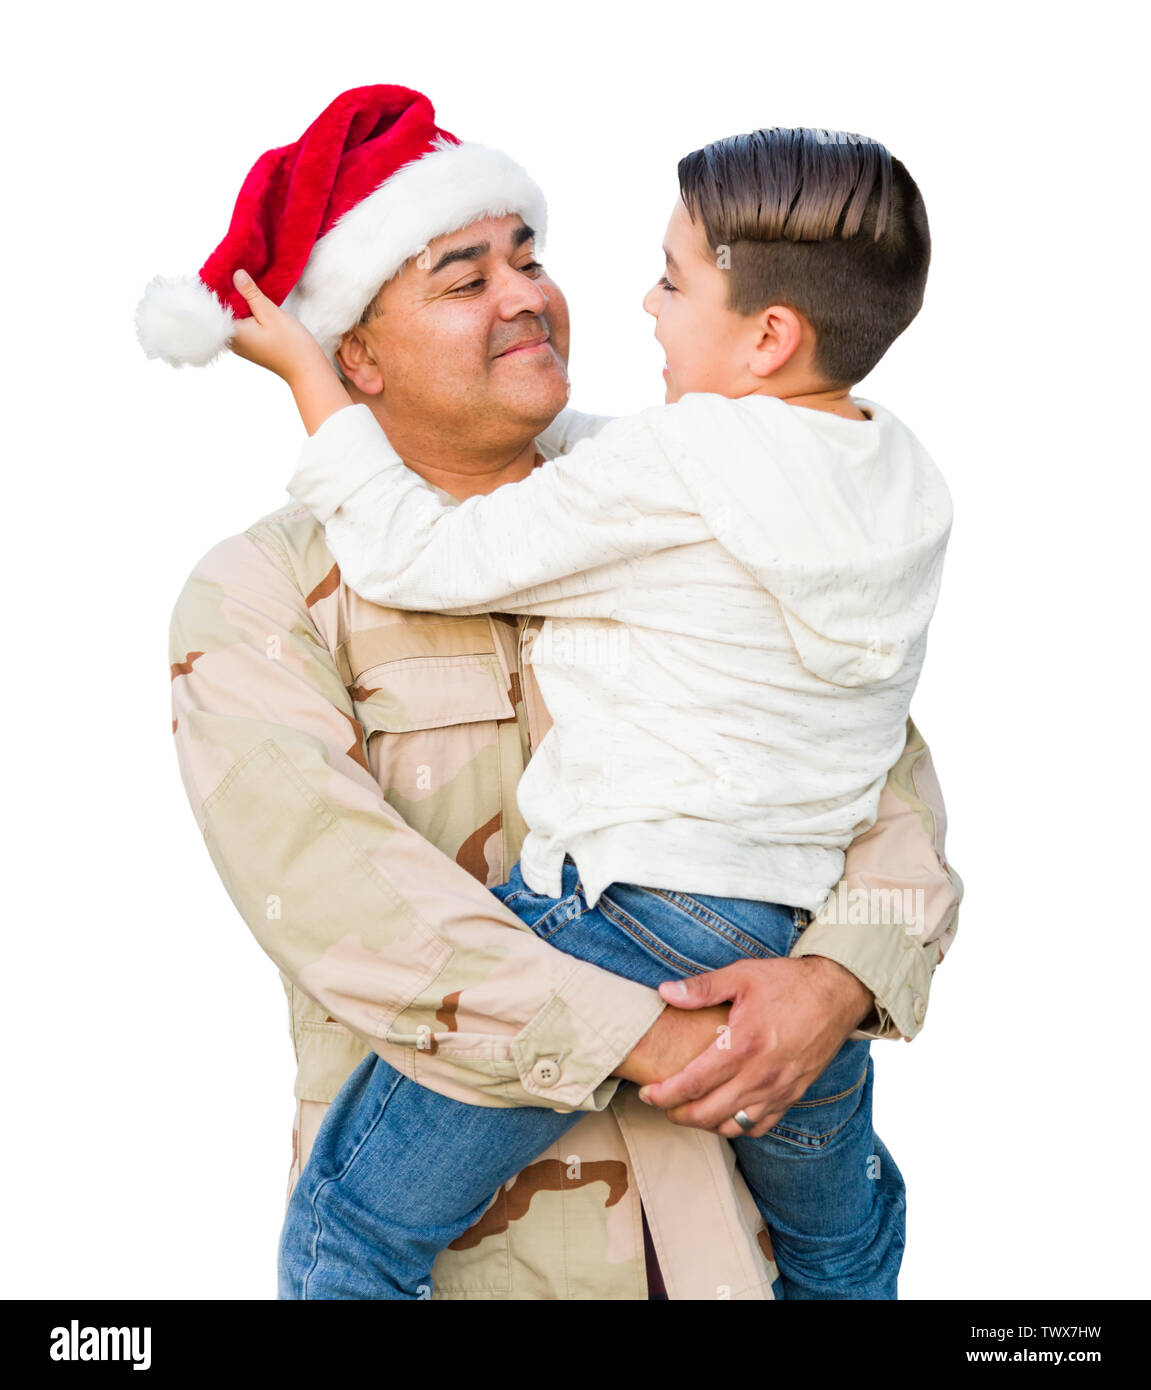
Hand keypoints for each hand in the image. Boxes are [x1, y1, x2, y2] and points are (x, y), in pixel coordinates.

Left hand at [228, 269, 330, 382]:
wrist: (306, 368)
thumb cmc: (291, 344)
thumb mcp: (271, 313)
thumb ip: (251, 294)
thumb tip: (236, 274)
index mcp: (234, 333)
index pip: (216, 307)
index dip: (218, 287)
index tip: (223, 270)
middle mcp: (233, 341)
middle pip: (223, 311)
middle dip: (228, 292)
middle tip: (235, 271)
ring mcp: (242, 344)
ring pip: (234, 317)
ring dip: (238, 301)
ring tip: (243, 282)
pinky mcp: (251, 344)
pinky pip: (243, 323)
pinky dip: (246, 311)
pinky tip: (252, 300)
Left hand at [636, 955, 873, 1138]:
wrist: (837, 993)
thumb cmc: (788, 982)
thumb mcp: (742, 975)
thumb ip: (701, 988)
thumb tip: (665, 992)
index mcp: (743, 1045)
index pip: (694, 1083)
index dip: (665, 1094)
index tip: (648, 1093)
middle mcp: (761, 1074)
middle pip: (709, 1113)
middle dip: (679, 1114)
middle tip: (663, 1104)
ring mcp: (779, 1089)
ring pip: (733, 1126)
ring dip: (706, 1124)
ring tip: (689, 1110)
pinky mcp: (793, 1095)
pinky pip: (760, 1126)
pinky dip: (736, 1127)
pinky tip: (724, 1113)